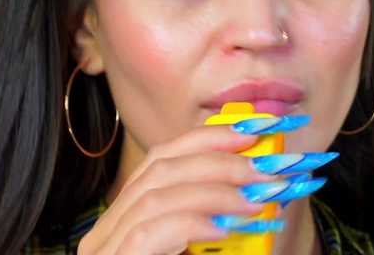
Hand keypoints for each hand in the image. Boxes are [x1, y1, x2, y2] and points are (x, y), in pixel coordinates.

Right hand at [77, 114, 331, 254]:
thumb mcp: (210, 244)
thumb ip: (225, 214)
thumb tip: (265, 180)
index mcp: (130, 213)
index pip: (164, 155)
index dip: (208, 138)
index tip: (253, 131)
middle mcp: (110, 226)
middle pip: (161, 166)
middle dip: (220, 160)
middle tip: (267, 168)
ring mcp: (106, 248)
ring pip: (158, 194)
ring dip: (216, 190)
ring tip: (257, 199)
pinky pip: (152, 231)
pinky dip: (193, 222)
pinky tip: (225, 229)